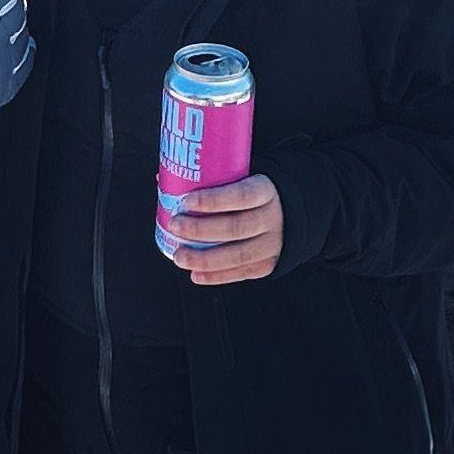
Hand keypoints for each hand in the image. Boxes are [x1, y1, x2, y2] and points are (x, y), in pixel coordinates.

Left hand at [163, 173, 284, 284]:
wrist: (290, 214)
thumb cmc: (254, 192)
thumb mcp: (243, 177)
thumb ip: (210, 177)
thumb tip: (164, 179)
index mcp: (266, 191)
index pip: (242, 195)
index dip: (213, 200)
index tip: (186, 201)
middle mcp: (272, 218)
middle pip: (236, 227)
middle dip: (201, 229)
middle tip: (175, 225)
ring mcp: (272, 244)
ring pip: (238, 254)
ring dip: (205, 258)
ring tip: (179, 256)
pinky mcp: (268, 264)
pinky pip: (241, 272)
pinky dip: (216, 276)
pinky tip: (195, 274)